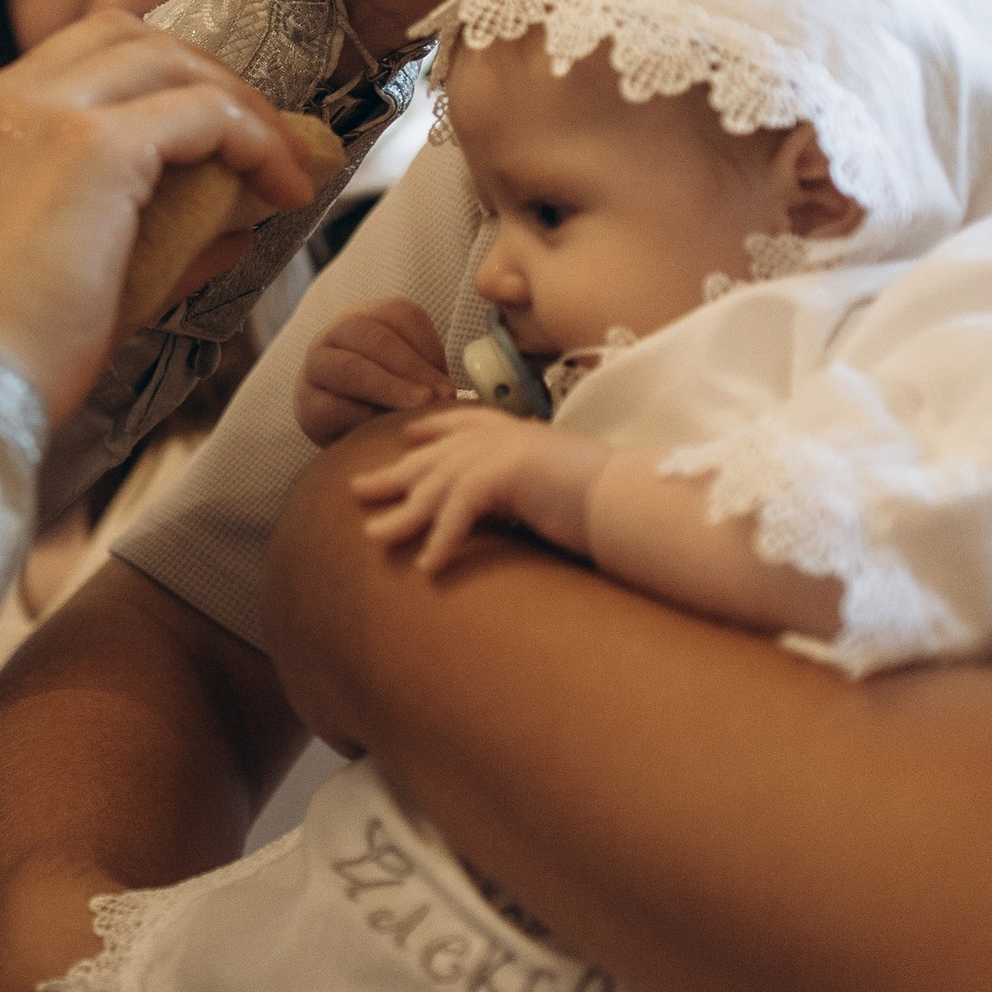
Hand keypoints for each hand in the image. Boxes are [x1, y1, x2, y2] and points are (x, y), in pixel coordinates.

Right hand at [0, 12, 309, 422]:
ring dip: (234, 99)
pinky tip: (285, 187)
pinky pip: (205, 111)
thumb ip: (139, 236)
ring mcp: (46, 113)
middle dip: (198, 73)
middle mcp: (2, 100)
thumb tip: (231, 225)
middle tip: (251, 133)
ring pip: (166, 58)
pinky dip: (256, 139)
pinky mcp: (95, 145)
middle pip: (123, 34)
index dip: (152, 82)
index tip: (205, 131)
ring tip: (278, 159)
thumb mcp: (57, 274)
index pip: (75, 60)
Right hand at [295, 298, 458, 444]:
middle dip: (409, 367)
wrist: (345, 431)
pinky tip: (383, 428)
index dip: (427, 347)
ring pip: (349, 368)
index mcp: (370, 316)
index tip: (448, 383)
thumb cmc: (390, 399)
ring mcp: (316, 366)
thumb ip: (430, 376)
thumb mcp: (414, 376)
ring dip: (388, 388)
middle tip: (438, 397)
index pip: (399, 315)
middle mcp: (338, 333)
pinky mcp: (306, 404)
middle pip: (372, 336)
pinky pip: (332, 406)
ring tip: (418, 407)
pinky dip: (362, 417)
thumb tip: (452, 394)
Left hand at [354, 407, 603, 573]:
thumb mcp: (559, 493)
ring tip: (375, 539)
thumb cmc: (609, 506)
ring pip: (439, 484)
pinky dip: (442, 538)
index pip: (467, 425)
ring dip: (405, 516)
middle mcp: (510, 438)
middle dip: (395, 473)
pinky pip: (461, 508)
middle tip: (357, 489)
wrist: (634, 503)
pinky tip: (427, 566)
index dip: (435, 428)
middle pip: (438, 455)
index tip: (409, 436)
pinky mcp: (507, 473)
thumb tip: (517, 513)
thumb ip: (530, 494)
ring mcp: (507, 451)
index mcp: (523, 436)